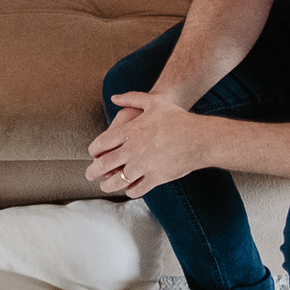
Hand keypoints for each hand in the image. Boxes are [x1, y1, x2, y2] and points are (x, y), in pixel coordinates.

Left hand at [85, 91, 202, 196]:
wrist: (199, 137)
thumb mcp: (154, 102)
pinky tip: (129, 189)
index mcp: (130, 131)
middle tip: (89, 175)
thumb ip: (131, 98)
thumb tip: (114, 98)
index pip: (101, 143)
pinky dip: (130, 191)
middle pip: (104, 164)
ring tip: (105, 185)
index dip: (93, 151)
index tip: (94, 154)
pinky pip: (136, 190)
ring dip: (108, 185)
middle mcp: (133, 149)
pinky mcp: (155, 178)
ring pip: (117, 181)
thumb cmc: (177, 118)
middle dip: (93, 172)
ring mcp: (143, 165)